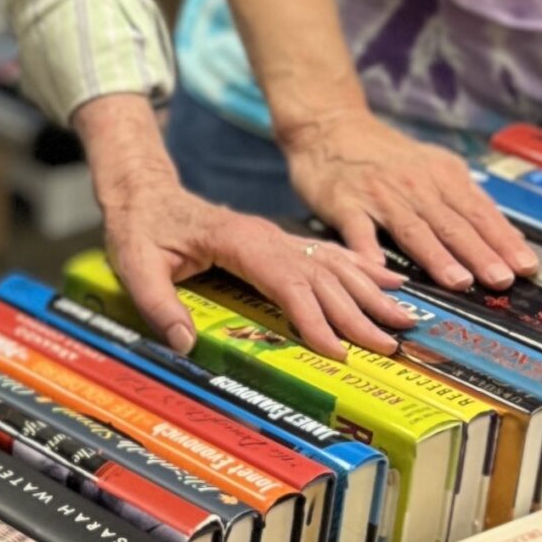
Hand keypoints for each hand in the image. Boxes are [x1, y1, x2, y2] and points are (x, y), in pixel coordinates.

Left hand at [85, 111, 412, 359]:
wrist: (144, 192)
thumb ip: (157, 304)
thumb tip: (185, 343)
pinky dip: (361, 267)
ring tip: (405, 316)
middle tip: (391, 344)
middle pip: (320, 277)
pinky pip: (326, 253)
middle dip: (357, 312)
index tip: (339, 349)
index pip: (285, 281)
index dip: (314, 317)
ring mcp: (276, 236)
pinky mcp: (278, 241)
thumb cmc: (139, 230)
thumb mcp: (135, 265)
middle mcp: (265, 236)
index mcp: (237, 241)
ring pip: (332, 264)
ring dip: (370, 291)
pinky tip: (388, 278)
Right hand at [281, 107, 540, 291]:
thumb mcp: (434, 167)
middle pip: (452, 223)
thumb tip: (510, 237)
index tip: (526, 267)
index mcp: (441, 176)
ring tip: (459, 281)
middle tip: (502, 280)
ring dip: (437, 256)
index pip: (479, 212)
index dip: (503, 240)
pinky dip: (368, 249)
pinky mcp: (343, 202)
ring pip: (413, 229)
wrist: (331, 126)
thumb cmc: (388, 156)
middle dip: (480, 253)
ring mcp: (378, 195)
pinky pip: (358, 229)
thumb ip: (466, 201)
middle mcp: (415, 185)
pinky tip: (379, 270)